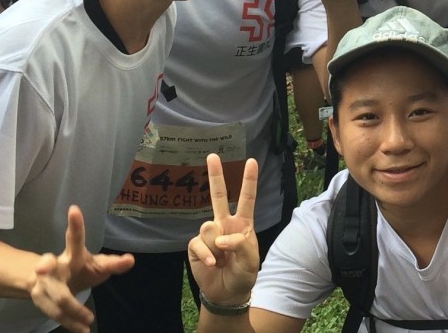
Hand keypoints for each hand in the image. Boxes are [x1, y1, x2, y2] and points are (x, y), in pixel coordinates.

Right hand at [30, 206, 134, 332]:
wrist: (52, 284)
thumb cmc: (80, 270)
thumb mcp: (99, 265)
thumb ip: (114, 264)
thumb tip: (131, 260)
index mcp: (73, 254)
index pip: (75, 237)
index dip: (75, 224)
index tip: (74, 209)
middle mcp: (55, 266)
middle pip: (48, 264)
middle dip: (44, 265)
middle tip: (42, 266)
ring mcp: (45, 284)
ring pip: (54, 294)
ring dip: (69, 308)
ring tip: (88, 319)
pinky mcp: (42, 300)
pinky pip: (56, 313)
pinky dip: (70, 322)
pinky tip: (83, 330)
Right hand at [187, 154, 260, 305]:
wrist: (227, 292)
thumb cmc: (243, 274)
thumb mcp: (251, 261)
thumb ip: (242, 245)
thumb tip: (222, 236)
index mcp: (242, 224)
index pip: (247, 199)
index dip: (249, 181)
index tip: (252, 161)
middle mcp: (224, 224)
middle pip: (218, 196)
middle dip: (215, 175)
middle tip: (212, 156)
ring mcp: (209, 234)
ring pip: (208, 227)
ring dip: (216, 247)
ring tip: (222, 260)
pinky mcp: (196, 245)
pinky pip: (198, 244)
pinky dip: (206, 255)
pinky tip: (212, 264)